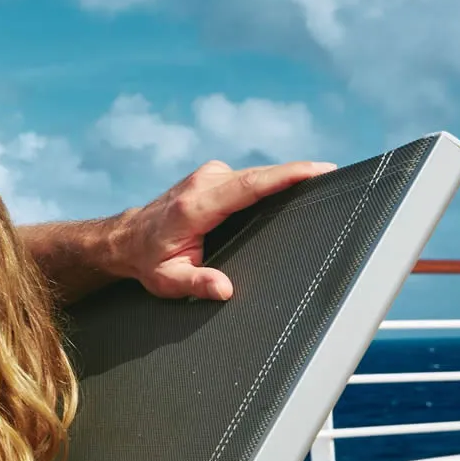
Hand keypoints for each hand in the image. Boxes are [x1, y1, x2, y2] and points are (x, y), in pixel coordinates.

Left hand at [112, 159, 337, 300]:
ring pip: (256, 175)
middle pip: (260, 176)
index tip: (315, 171)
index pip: (248, 186)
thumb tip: (224, 290)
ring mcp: (209, 175)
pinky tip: (291, 187)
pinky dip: (270, 181)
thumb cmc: (148, 261)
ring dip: (284, 179)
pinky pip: (250, 176)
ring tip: (320, 182)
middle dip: (297, 174)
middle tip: (333, 177)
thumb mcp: (167, 281)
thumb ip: (195, 283)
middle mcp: (203, 183)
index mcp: (196, 206)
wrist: (125, 239)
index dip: (284, 176)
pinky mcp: (214, 175)